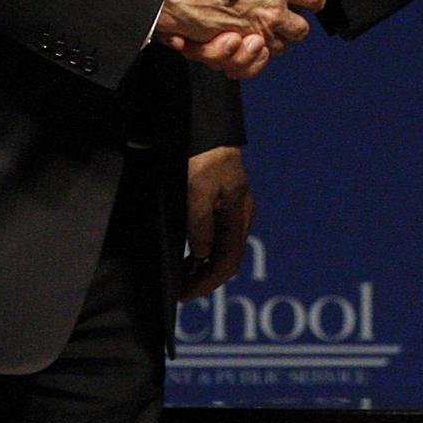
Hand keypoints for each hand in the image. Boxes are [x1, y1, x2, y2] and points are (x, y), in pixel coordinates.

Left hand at [182, 146, 253, 300]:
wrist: (205, 129)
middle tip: (180, 292)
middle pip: (228, 260)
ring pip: (224, 250)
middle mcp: (242, 214)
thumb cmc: (201, 156)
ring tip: (181, 279)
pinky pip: (219, 238)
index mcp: (239, 212)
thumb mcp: (196, 189)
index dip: (207, 282)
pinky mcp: (226, 203)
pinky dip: (205, 253)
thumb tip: (203, 255)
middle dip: (206, 280)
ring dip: (204, 269)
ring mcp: (236, 209)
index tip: (185, 293)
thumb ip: (200, 223)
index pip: (228, 261)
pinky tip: (190, 258)